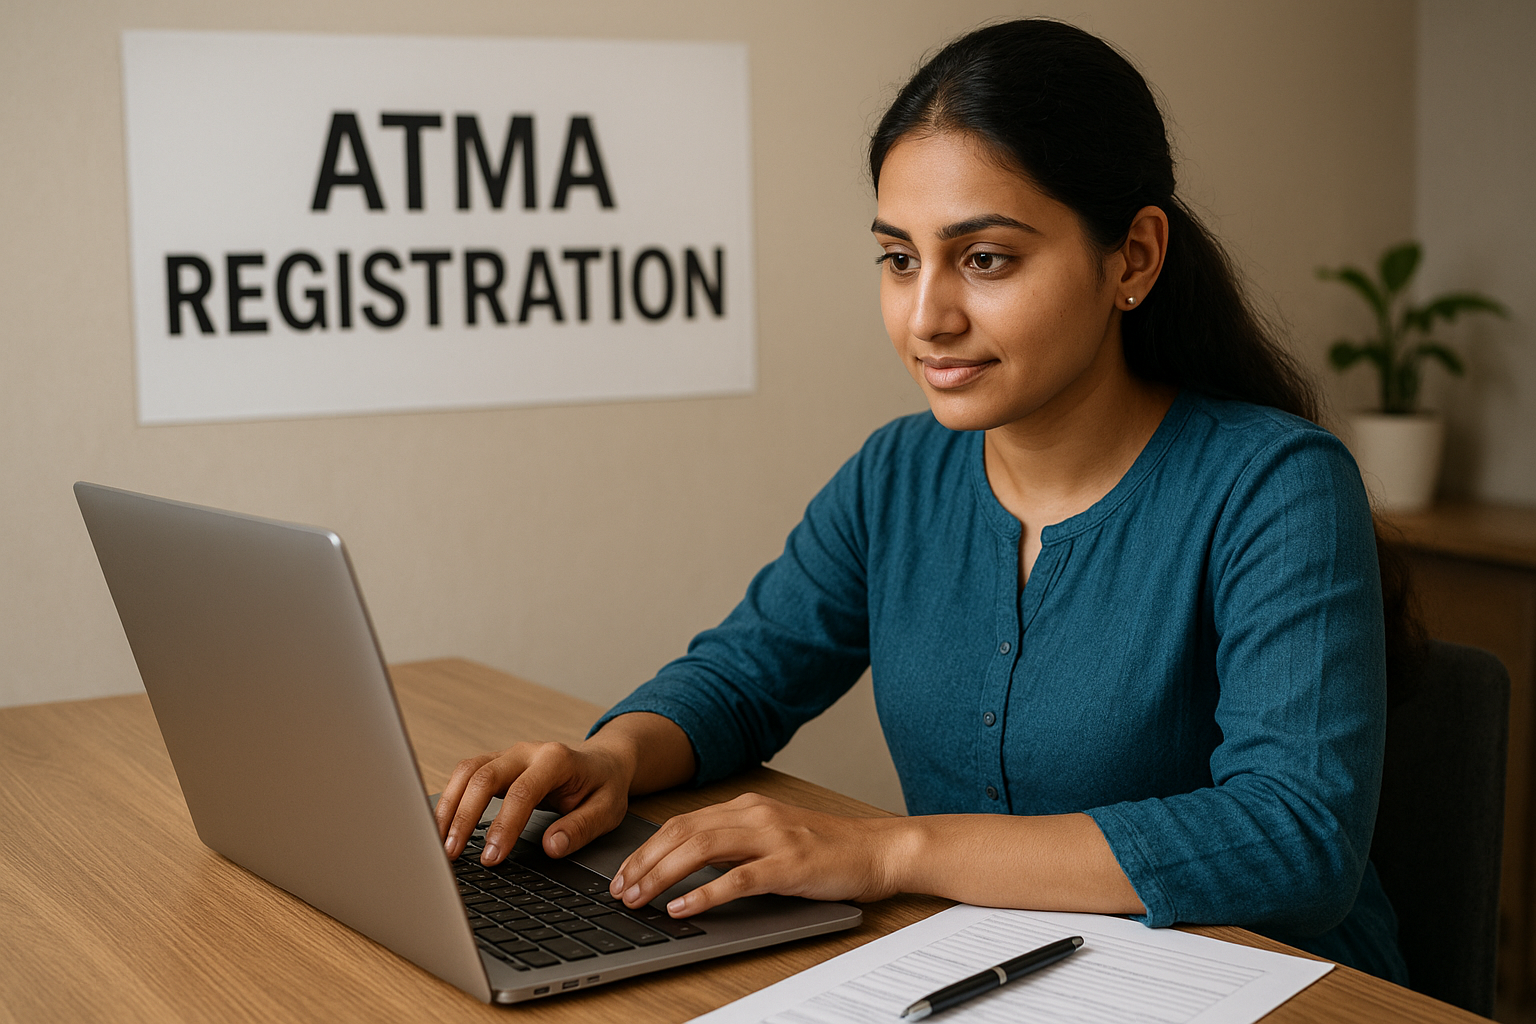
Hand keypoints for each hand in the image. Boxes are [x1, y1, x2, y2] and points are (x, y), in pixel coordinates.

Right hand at [435, 740, 632, 864]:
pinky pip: (465, 776)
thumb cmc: (603, 786)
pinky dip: (451, 800)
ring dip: (449, 807)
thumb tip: (551, 846)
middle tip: (452, 854)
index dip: (504, 825)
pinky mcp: (497, 765)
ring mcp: (508, 755)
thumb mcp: (607, 810)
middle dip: (464, 816)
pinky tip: (443, 827)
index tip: (492, 857)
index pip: (522, 792)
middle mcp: (527, 752)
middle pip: (483, 776)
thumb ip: (581, 827)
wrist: (602, 762)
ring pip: (466, 772)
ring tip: (438, 843)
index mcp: (556, 759)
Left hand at [609, 793, 909, 916]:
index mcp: (746, 807)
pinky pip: (737, 878)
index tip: (623, 873)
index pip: (681, 823)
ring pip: (701, 849)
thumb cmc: (828, 849)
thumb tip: (688, 865)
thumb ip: (735, 843)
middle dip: (644, 862)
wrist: (878, 850)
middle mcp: (754, 815)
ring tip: (640, 898)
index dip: (646, 848)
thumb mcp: (773, 836)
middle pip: (682, 833)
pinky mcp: (788, 865)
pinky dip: (704, 893)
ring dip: (663, 875)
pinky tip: (682, 907)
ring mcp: (771, 837)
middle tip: (620, 890)